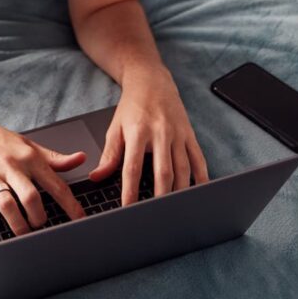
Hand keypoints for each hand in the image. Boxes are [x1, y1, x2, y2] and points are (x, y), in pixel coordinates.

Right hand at [0, 112, 87, 248]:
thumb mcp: (28, 144)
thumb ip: (54, 157)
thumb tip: (81, 158)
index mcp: (28, 157)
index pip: (55, 184)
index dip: (70, 204)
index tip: (80, 220)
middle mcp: (10, 165)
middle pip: (31, 197)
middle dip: (39, 217)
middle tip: (41, 225)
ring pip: (6, 204)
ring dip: (17, 224)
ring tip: (23, 232)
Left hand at [88, 67, 208, 203]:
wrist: (152, 81)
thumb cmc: (131, 108)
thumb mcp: (115, 128)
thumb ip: (109, 155)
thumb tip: (97, 177)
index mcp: (138, 132)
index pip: (132, 168)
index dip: (130, 191)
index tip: (127, 210)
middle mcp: (160, 133)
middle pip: (162, 171)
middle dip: (159, 197)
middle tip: (155, 217)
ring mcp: (178, 134)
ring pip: (183, 169)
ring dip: (180, 192)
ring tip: (175, 211)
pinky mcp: (190, 134)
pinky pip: (198, 160)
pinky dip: (201, 178)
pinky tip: (198, 194)